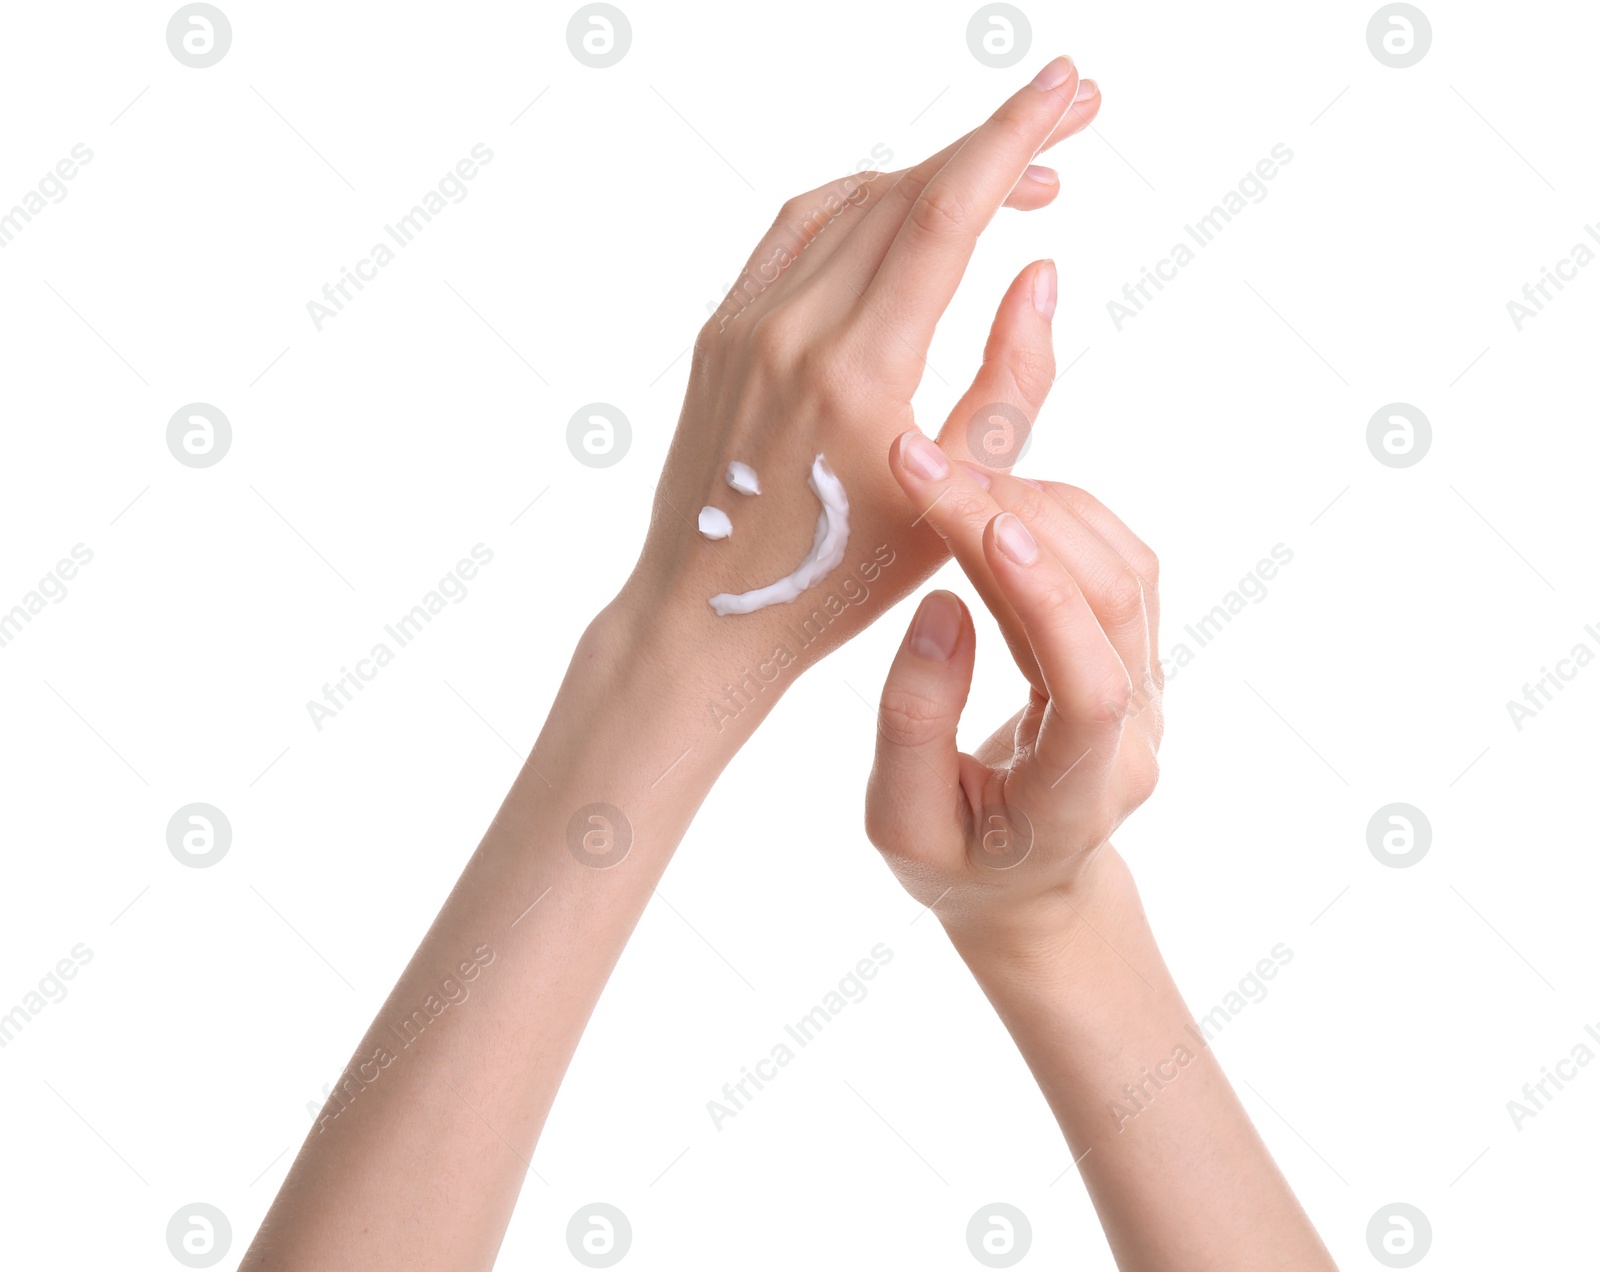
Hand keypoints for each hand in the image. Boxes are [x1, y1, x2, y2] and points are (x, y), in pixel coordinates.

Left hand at [607, 58, 1101, 723]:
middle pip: (905, 189)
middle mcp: (792, 328)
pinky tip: (910, 211)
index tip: (1073, 90)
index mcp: (857, 371)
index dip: (1016, 137)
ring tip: (1007, 181)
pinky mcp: (720, 330)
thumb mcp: (956, 494)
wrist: (707, 616)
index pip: (947, 212)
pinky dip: (864, 201)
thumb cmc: (840, 577)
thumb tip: (1041, 268)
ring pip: (851, 199)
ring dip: (933, 172)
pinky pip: (797, 231)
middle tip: (1069, 123)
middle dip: (994, 142)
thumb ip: (1015, 377)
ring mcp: (744, 322)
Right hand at [863, 461, 1161, 945]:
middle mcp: (1136, 737)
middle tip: (923, 463)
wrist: (1025, 882)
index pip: (1090, 691)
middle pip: (1109, 605)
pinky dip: (1056, 513)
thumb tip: (943, 609)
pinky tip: (992, 497)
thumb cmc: (954, 862)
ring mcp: (1151, 690)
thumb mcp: (901, 823)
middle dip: (1016, 519)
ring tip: (949, 471)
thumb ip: (915, 728)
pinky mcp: (1139, 651)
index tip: (981, 526)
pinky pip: (1119, 560)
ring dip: (1038, 504)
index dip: (1046, 601)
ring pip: (1124, 569)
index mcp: (1078, 799)